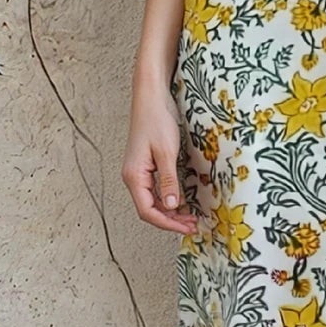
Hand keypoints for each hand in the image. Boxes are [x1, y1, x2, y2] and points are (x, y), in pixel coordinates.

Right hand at [122, 80, 198, 236]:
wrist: (151, 98)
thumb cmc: (156, 120)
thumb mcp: (167, 152)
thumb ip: (168, 180)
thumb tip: (171, 206)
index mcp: (134, 176)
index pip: (147, 211)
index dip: (167, 224)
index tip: (187, 228)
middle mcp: (133, 177)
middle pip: (149, 209)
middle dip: (171, 221)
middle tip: (193, 225)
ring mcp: (138, 172)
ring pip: (152, 201)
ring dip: (170, 211)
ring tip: (190, 217)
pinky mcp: (145, 166)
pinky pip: (155, 190)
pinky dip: (168, 199)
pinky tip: (181, 201)